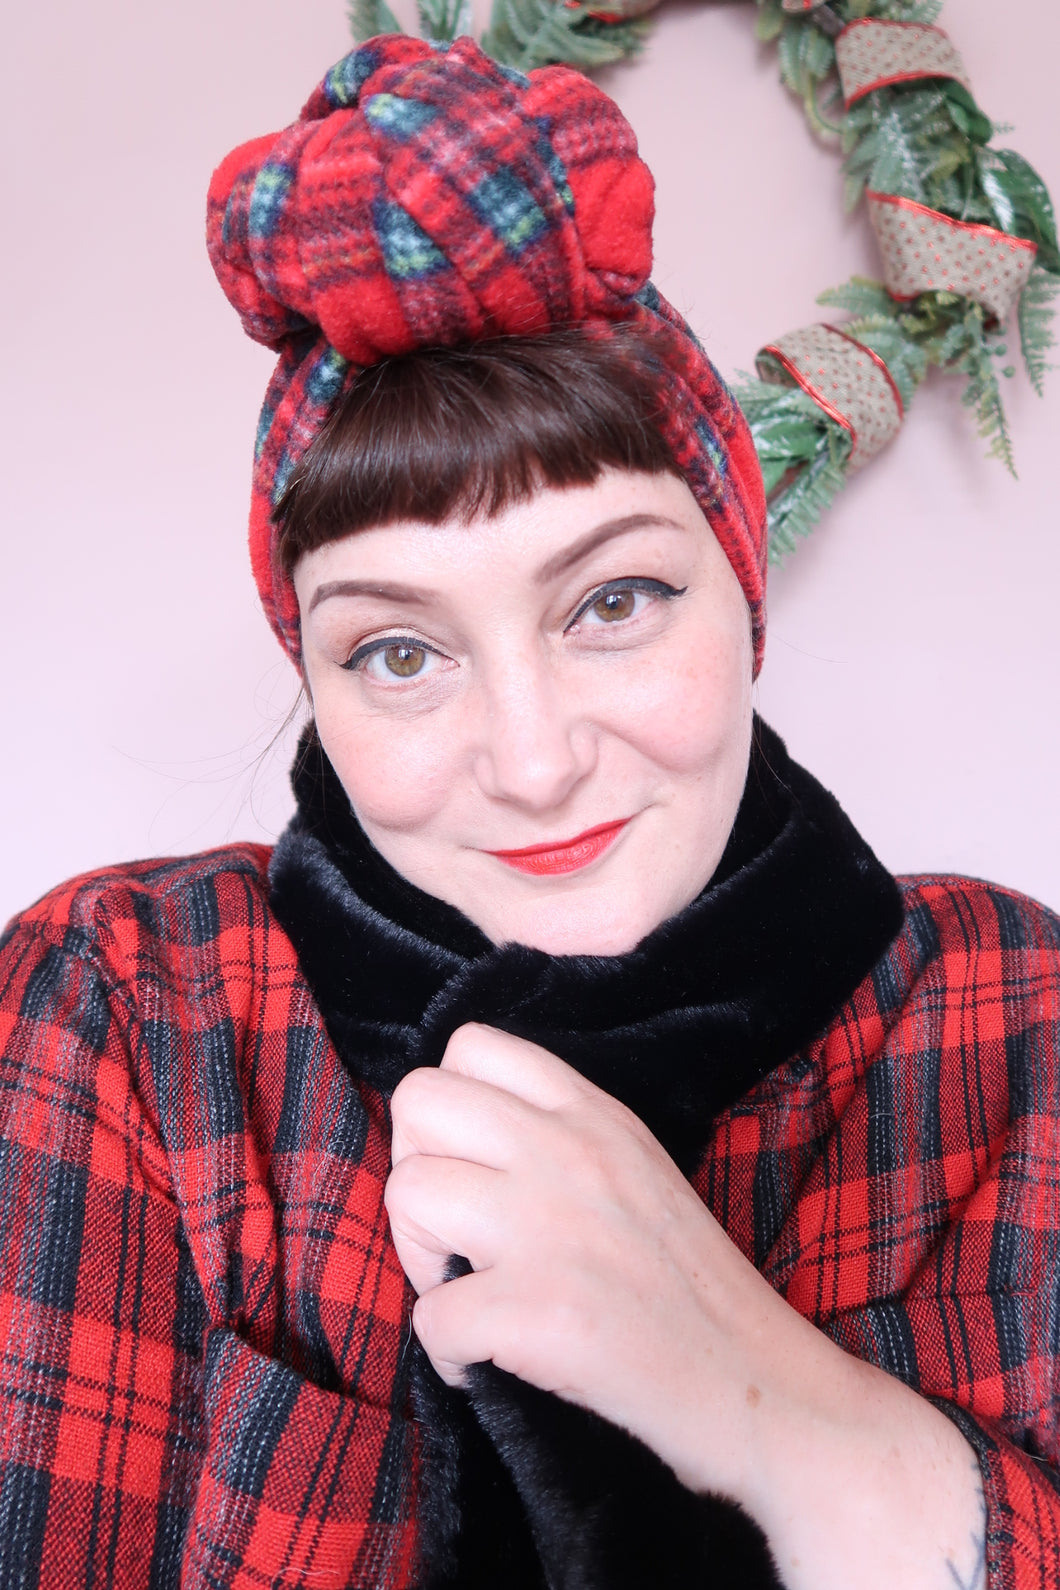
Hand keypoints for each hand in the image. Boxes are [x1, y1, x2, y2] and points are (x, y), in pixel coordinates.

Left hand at [385, 1026, 990, 1589]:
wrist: (766, 1392)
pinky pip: (428, 1316)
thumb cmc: (693, 1293)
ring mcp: (552, 1227)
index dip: (448, 1112)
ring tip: (469, 1295)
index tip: (472, 1171)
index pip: (471, 1045)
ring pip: (408, 1191)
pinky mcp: (539, 1311)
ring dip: (419, 1256)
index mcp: (596, 1114)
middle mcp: (570, 1151)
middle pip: (419, 1100)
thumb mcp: (636, 1170)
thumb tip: (459, 1143)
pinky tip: (489, 1365)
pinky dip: (447, 1354)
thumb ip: (562, 1137)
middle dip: (416, 1169)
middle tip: (455, 1238)